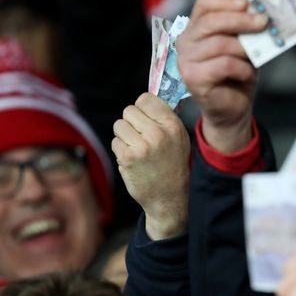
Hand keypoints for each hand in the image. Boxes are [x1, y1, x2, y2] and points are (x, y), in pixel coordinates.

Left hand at [112, 93, 190, 239]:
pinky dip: (120, 150)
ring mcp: (142, 146)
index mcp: (173, 125)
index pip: (146, 99)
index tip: (144, 116)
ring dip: (124, 136)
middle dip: (131, 122)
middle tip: (140, 135)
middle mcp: (158, 133)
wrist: (169, 197)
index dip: (142, 107)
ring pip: (119, 125)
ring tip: (136, 148)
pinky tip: (132, 159)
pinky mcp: (128, 158)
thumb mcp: (180, 139)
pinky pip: (115, 142)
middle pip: (129, 110)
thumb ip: (165, 119)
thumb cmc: (173, 165)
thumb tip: (145, 101)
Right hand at [177, 0, 267, 152]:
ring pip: (220, 43)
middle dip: (241, 20)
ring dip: (244, 48)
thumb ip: (245, 29)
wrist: (233, 108)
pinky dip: (242, 68)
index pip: (204, 3)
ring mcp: (186, 60)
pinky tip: (247, 74)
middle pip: (211, 21)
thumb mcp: (243, 45)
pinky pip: (224, 65)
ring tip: (255, 56)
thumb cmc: (238, 73)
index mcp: (196, 27)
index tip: (248, 2)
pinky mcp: (193, 78)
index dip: (226, 0)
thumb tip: (261, 13)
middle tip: (263, 21)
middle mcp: (186, 41)